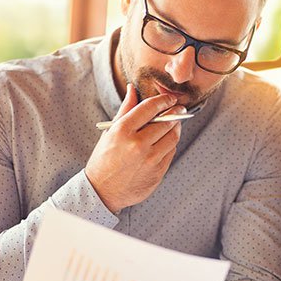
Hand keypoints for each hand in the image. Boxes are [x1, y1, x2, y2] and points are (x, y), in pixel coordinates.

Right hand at [85, 84, 184, 212]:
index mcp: (123, 131)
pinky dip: (171, 144)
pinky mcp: (157, 172)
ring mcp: (149, 160)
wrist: (102, 191)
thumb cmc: (104, 159)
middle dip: (175, 112)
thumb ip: (125, 109)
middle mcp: (138, 145)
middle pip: (166, 122)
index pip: (150, 108)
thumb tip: (132, 89)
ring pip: (173, 137)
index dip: (163, 100)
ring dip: (176, 127)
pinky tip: (165, 141)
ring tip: (173, 123)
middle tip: (178, 108)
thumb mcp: (110, 132)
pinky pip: (171, 152)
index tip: (170, 98)